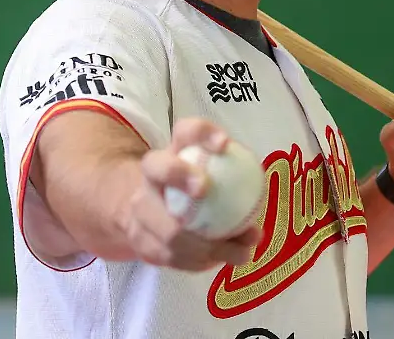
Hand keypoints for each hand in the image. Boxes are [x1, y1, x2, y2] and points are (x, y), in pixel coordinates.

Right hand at [123, 118, 262, 270]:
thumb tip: (255, 230)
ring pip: (166, 226)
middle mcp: (150, 176)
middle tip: (205, 189)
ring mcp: (140, 208)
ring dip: (203, 243)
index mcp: (177, 151)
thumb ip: (236, 201)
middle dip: (180, 174)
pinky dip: (197, 262)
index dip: (203, 133)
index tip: (224, 144)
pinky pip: (170, 256)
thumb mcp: (214, 191)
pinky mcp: (138, 239)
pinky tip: (220, 262)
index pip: (186, 131)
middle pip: (158, 168)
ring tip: (238, 253)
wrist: (147, 218)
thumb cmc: (194, 198)